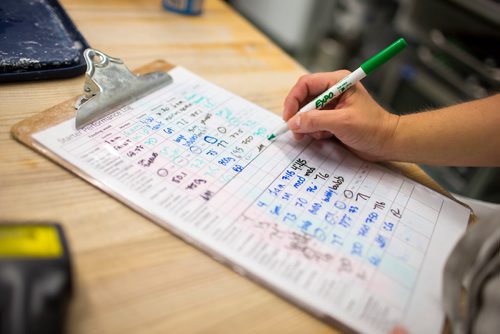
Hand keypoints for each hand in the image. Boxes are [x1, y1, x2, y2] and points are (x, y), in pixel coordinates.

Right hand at [283, 71, 398, 160]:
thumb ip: (316, 121)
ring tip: (314, 136)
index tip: (289, 117)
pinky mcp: (332, 118)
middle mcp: (333, 91)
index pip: (306, 84)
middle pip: (304, 98)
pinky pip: (313, 122)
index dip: (294, 99)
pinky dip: (313, 131)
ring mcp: (332, 105)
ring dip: (306, 125)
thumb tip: (293, 122)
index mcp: (338, 82)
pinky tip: (324, 137)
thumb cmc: (372, 128)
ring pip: (306, 112)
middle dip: (298, 115)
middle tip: (295, 131)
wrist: (387, 143)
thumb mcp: (342, 122)